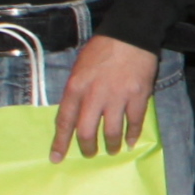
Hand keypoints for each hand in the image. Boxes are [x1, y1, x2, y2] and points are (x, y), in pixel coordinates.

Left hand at [52, 35, 159, 160]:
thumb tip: (76, 114)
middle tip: (90, 154)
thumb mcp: (79, 69)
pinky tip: (130, 141)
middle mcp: (94, 96)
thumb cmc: (101, 50)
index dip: (60, 143)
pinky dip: (133, 134)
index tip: (56, 158)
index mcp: (76, 88)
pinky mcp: (138, 96)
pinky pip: (135, 122)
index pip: (64, 121)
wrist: (130, 36)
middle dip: (88, 148)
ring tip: (113, 150)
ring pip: (112, 131)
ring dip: (111, 145)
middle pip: (87, 132)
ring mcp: (118, 97)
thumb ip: (76, 92)